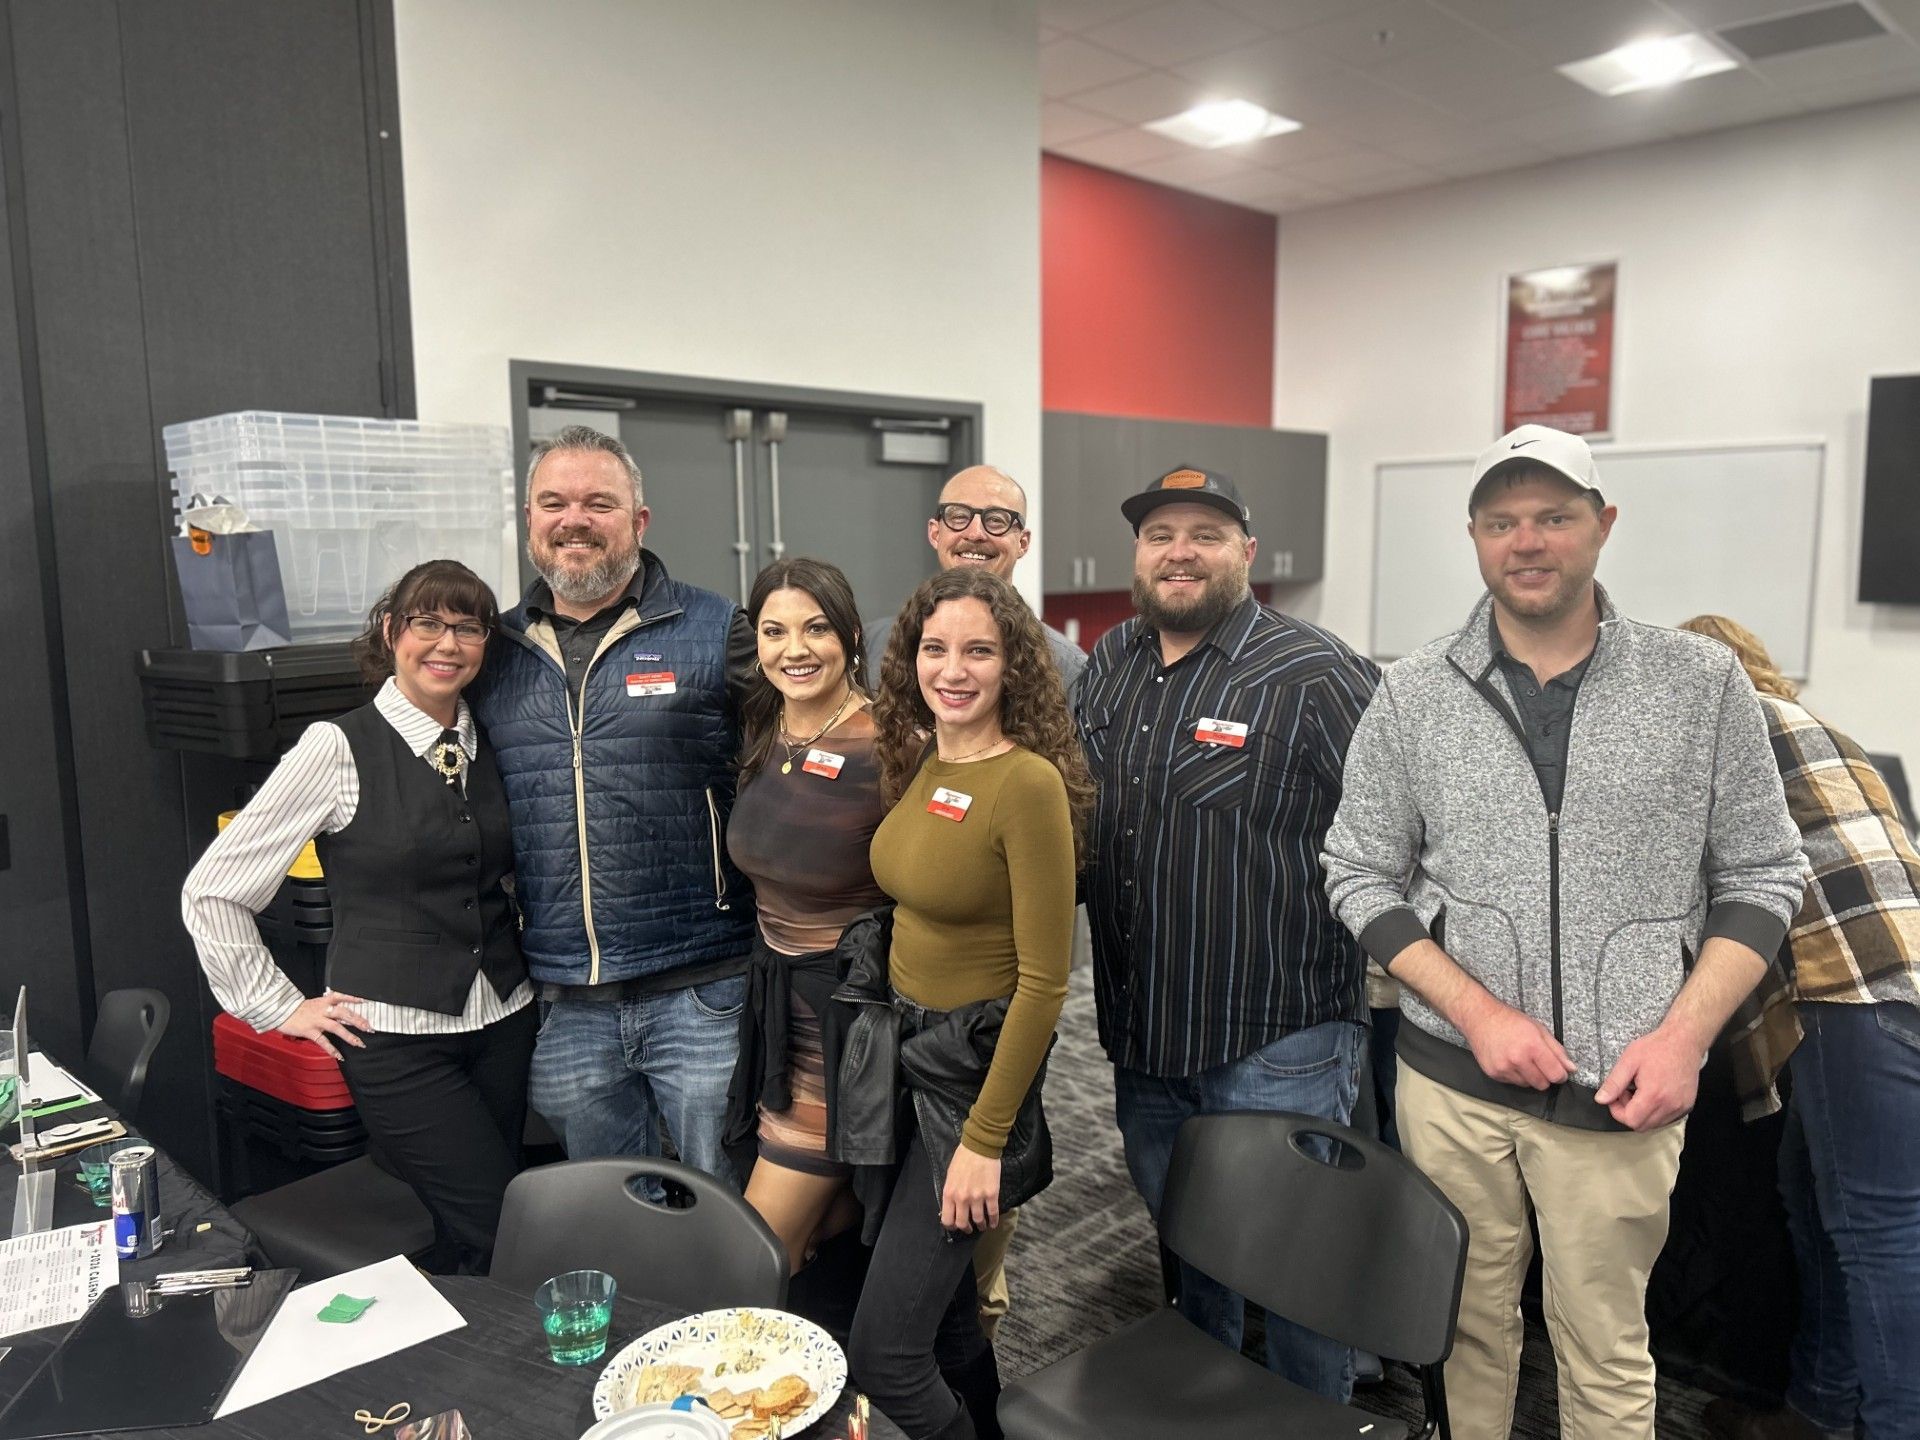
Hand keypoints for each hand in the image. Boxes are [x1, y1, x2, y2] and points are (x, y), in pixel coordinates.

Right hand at [275, 990, 372, 1059]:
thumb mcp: (314, 1003)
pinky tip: (339, 1056)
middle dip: (358, 1021)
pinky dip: (332, 1049)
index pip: (341, 996)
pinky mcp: (310, 1031)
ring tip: (360, 1043)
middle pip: (344, 1014)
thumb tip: (341, 1010)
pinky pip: (323, 1041)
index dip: (353, 998)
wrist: (280, 1012)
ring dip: (349, 1036)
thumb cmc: (298, 1009)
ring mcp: (316, 1021)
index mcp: (324, 1001)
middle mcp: (323, 1010)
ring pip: (336, 1028)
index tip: (365, 1001)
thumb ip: (327, 1006)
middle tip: (369, 1028)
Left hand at [940, 1145, 1001, 1233]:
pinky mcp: (991, 1194)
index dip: (951, 1227)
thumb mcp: (950, 1176)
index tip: (955, 1227)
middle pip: (962, 1223)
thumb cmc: (962, 1159)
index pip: (947, 1219)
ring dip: (980, 1225)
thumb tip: (951, 1207)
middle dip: (966, 1229)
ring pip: (978, 1220)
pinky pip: (992, 1213)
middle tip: (969, 1228)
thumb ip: (950, 1193)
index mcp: (949, 1193)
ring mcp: (977, 1197)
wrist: (979, 1147)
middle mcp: (962, 1198)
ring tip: (982, 1225)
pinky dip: (993, 1221)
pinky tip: (993, 1224)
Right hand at [1460, 998, 1574, 1089]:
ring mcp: (1504, 1068)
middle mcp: (1518, 1060)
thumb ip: (1557, 1050)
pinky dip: (1515, 1075)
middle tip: (1538, 1063)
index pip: (1556, 1075)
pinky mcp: (1494, 1074)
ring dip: (1529, 1076)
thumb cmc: (1511, 1021)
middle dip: (1545, 1076)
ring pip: (1528, 1085)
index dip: (1560, 1074)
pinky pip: (1513, 1083)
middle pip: (1542, 1084)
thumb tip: (1571, 1069)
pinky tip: (1510, 1061)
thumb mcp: (1539, 1029)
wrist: (1480, 1018)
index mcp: (1533, 1046)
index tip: (1558, 1070)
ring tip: (1521, 1060)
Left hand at [1594, 1025, 1702, 1129]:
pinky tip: (1653, 1093)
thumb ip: (1614, 1083)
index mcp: (1654, 1095)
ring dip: (1642, 1113)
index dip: (1617, 1111)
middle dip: (1629, 1113)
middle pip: (1642, 1126)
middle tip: (1627, 1091)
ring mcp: (1681, 1107)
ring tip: (1640, 1091)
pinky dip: (1655, 1111)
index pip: (1631, 1120)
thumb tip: (1600, 1100)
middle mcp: (1670, 1106)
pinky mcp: (1687, 1105)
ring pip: (1654, 1124)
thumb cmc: (1656, 1047)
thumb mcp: (1628, 1061)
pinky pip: (1666, 1118)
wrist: (1684, 1041)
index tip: (1616, 1095)